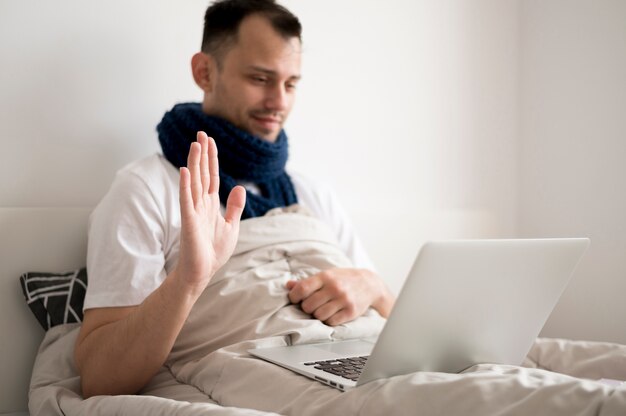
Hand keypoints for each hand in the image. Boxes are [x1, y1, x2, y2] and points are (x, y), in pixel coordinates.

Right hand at [175, 131, 245, 295]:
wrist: (202, 272)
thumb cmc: (213, 252)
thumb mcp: (231, 226)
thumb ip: (234, 207)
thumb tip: (239, 188)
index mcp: (211, 204)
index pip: (212, 176)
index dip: (212, 158)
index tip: (210, 141)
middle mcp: (201, 204)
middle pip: (202, 173)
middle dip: (202, 153)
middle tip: (201, 132)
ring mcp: (193, 211)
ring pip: (194, 181)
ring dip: (194, 163)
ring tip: (195, 144)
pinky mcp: (188, 221)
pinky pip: (186, 199)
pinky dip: (185, 185)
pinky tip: (184, 170)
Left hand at [286, 268, 394, 325]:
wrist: (369, 284)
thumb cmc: (343, 279)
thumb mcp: (326, 275)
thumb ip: (307, 281)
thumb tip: (288, 285)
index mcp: (326, 277)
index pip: (302, 289)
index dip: (294, 296)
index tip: (295, 299)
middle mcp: (334, 288)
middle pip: (308, 305)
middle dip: (307, 308)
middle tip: (312, 305)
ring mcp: (343, 300)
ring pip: (319, 316)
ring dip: (317, 315)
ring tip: (322, 309)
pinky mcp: (350, 312)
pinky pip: (331, 322)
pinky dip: (328, 320)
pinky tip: (331, 313)